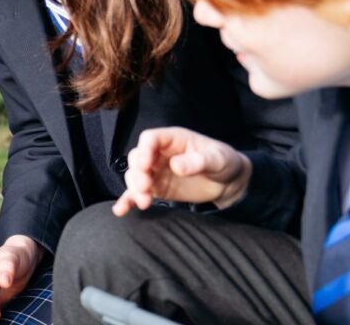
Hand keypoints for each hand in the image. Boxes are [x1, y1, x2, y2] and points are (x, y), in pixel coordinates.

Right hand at [112, 127, 252, 215]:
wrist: (228, 182)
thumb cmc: (224, 162)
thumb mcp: (217, 159)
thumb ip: (198, 161)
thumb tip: (176, 166)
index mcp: (173, 139)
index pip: (150, 139)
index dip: (144, 151)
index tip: (146, 166)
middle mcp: (159, 153)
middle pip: (137, 158)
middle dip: (137, 173)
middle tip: (145, 188)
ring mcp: (156, 171)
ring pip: (135, 176)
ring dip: (134, 188)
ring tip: (145, 202)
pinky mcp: (157, 188)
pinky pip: (138, 193)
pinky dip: (128, 201)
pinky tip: (121, 210)